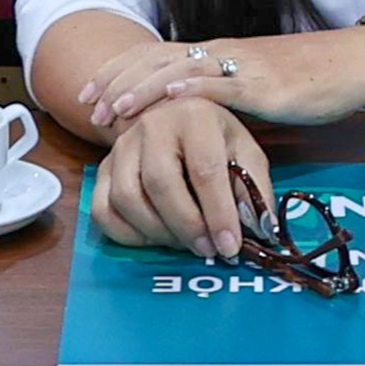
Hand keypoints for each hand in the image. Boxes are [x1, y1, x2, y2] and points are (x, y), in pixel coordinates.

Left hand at [71, 26, 364, 138]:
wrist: (351, 64)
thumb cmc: (305, 82)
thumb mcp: (251, 90)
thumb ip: (220, 101)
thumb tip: (189, 127)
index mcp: (214, 56)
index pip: (153, 57)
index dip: (117, 74)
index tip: (88, 97)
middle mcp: (219, 54)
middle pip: (154, 59)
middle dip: (116, 82)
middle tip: (87, 107)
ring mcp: (239, 66)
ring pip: (178, 69)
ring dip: (142, 89)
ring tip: (115, 109)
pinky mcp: (262, 83)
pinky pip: (221, 82)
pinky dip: (191, 88)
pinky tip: (170, 97)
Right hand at [93, 97, 273, 258]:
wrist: (174, 116)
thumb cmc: (215, 138)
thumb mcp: (244, 151)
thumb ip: (254, 189)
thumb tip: (262, 232)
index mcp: (195, 115)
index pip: (204, 169)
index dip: (218, 213)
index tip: (230, 247)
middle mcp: (152, 124)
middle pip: (160, 183)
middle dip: (187, 226)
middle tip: (207, 250)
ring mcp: (122, 145)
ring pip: (127, 197)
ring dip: (158, 232)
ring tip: (184, 243)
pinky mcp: (103, 167)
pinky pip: (102, 209)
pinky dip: (127, 234)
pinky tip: (155, 237)